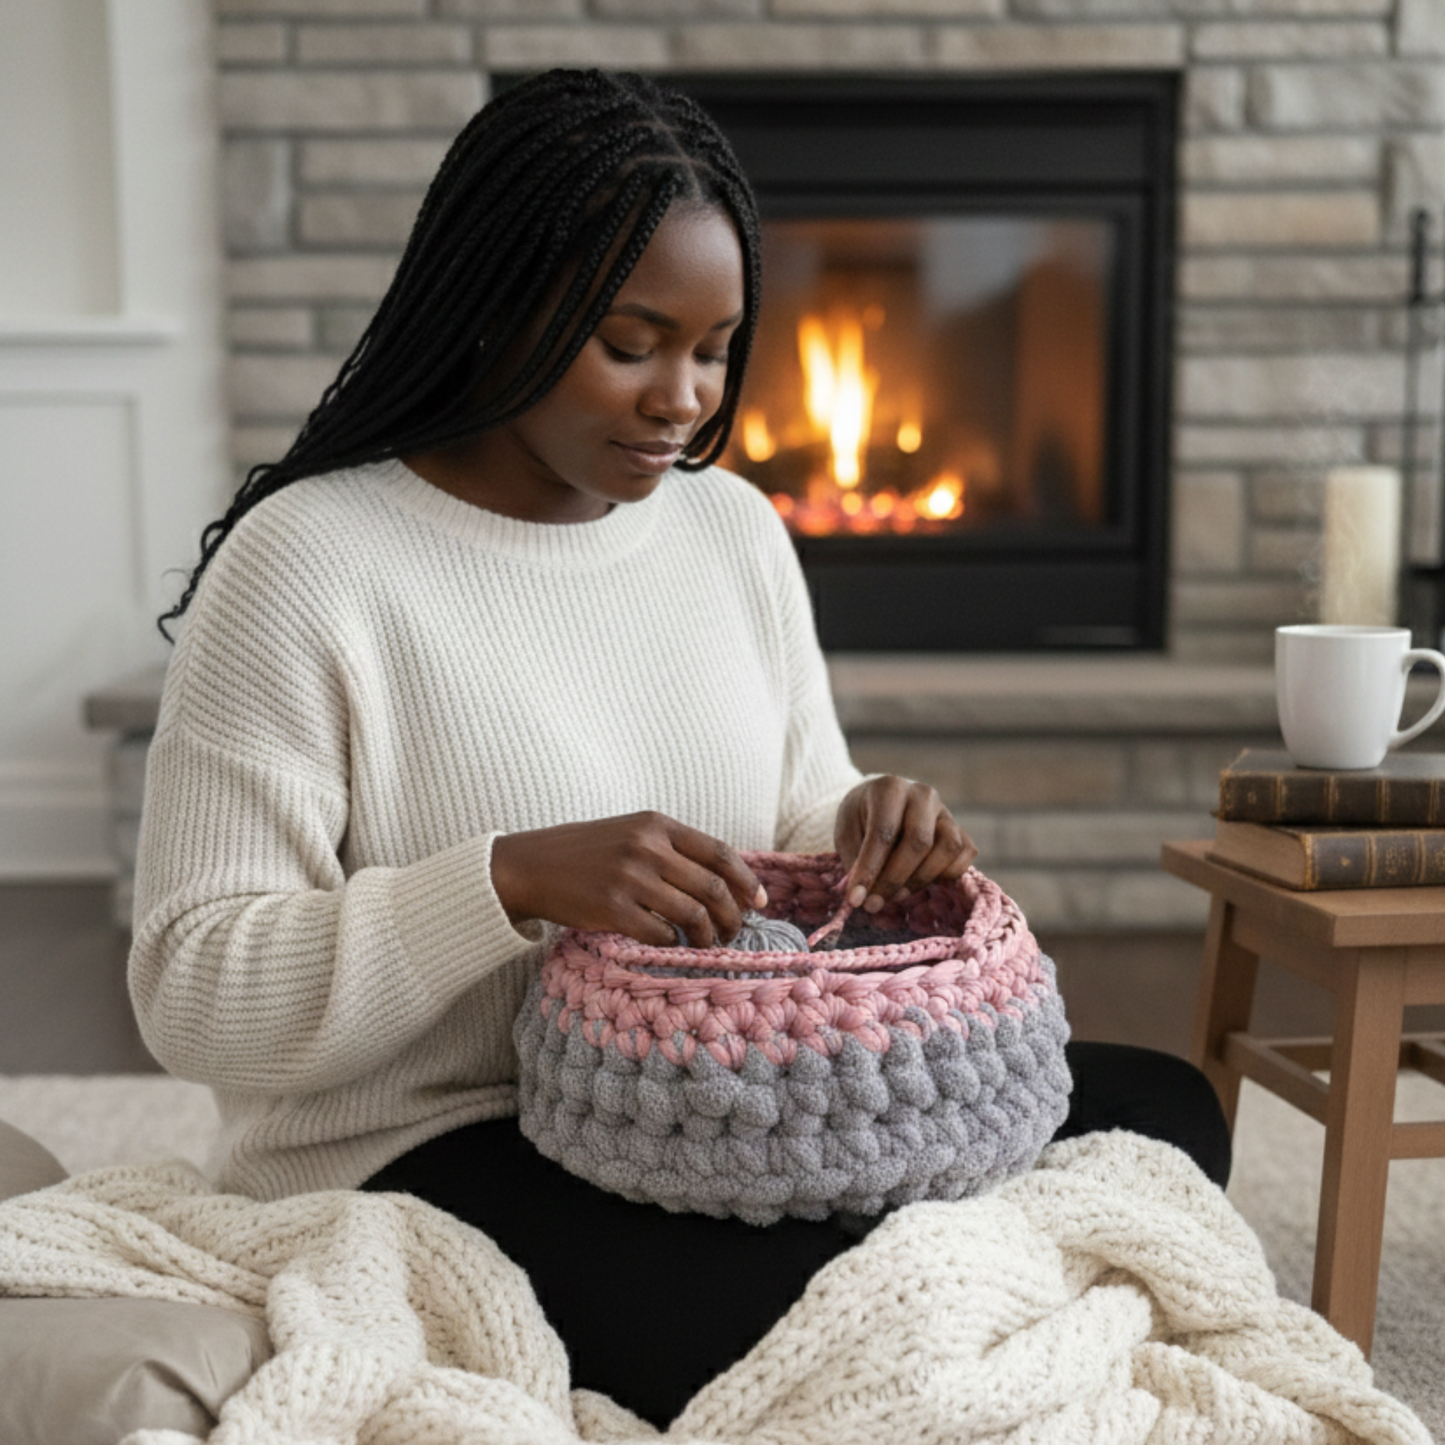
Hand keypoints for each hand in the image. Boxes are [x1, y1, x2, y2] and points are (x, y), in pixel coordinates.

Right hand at [490, 811, 765, 947]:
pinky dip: (672, 945)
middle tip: (734, 932)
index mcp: (656, 824)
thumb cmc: (584, 853)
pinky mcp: (611, 908)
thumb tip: (726, 880)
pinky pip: (660, 935)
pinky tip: (670, 946)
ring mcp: (629, 877)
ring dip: (707, 937)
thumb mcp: (630, 832)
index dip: (747, 881)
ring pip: (693, 915)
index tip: (760, 902)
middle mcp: (647, 847)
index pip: (720, 853)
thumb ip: (672, 848)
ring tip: (706, 944)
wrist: (528, 865)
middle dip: (733, 916)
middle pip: (714, 888)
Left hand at [834, 776, 976, 913]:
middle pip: (919, 842)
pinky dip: (948, 874)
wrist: (879, 803)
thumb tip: (862, 897)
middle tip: (874, 903)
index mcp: (889, 788)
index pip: (883, 833)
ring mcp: (945, 811)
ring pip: (948, 848)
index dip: (870, 870)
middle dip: (894, 879)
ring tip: (895, 896)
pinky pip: (966, 854)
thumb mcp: (846, 833)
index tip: (856, 899)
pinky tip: (921, 882)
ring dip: (921, 880)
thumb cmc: (861, 819)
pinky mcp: (960, 829)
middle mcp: (922, 794)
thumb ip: (855, 861)